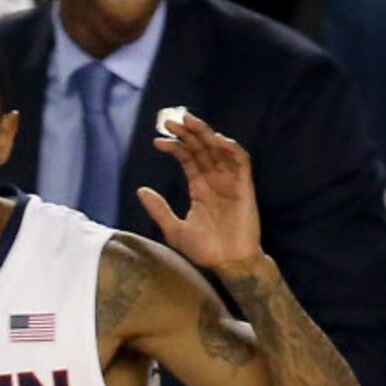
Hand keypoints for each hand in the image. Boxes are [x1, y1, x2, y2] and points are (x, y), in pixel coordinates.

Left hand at [137, 112, 262, 275]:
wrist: (228, 263)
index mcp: (199, 187)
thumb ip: (159, 209)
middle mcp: (215, 179)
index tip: (157, 141)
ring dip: (206, 134)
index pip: (187, 159)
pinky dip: (231, 149)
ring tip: (190, 123)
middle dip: (188, 134)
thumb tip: (140, 190)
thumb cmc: (204, 249)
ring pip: (219, 149)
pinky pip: (240, 161)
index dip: (174, 147)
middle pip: (202, 148)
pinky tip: (217, 141)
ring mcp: (230, 181)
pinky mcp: (245, 186)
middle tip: (171, 122)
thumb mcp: (174, 229)